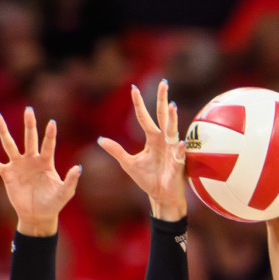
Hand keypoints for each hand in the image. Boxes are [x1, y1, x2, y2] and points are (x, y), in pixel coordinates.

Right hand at [0, 107, 80, 236]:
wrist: (38, 215)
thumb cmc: (53, 203)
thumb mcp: (65, 192)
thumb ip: (71, 180)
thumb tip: (78, 167)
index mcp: (46, 162)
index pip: (48, 145)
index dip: (50, 135)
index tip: (52, 122)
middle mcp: (31, 160)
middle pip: (29, 138)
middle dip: (29, 124)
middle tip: (28, 109)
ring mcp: (18, 165)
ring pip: (9, 145)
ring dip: (3, 130)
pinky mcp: (7, 174)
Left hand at [98, 79, 185, 220]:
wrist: (160, 196)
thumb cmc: (148, 179)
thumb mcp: (128, 164)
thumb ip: (116, 151)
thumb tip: (100, 139)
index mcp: (153, 139)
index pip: (144, 117)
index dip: (139, 104)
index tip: (133, 88)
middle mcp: (164, 141)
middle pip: (162, 116)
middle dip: (162, 100)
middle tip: (163, 83)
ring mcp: (172, 150)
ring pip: (172, 131)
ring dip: (172, 119)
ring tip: (171, 106)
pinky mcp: (177, 164)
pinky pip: (178, 155)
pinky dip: (178, 149)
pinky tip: (178, 143)